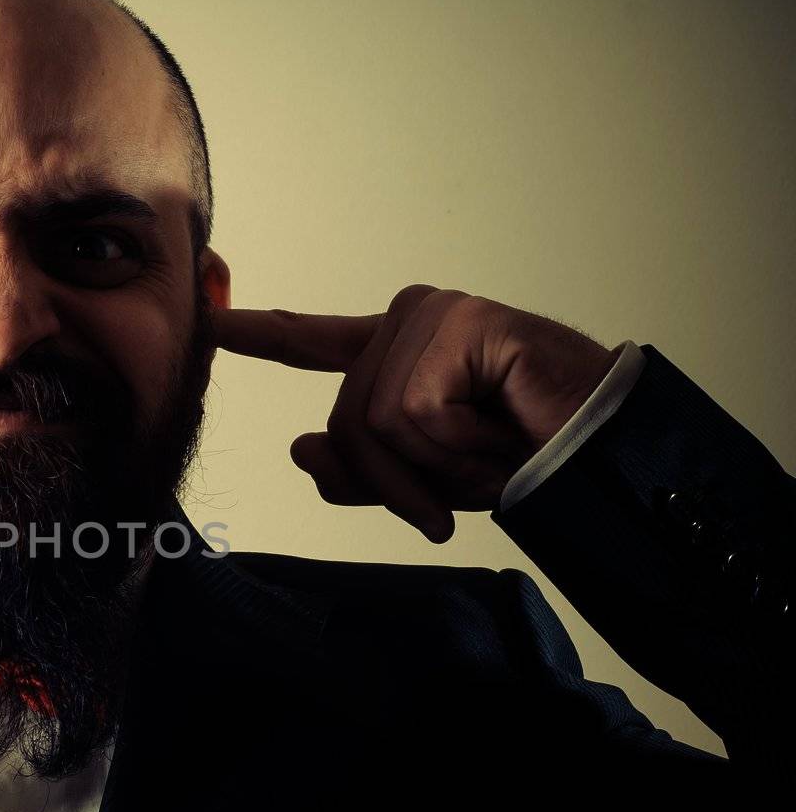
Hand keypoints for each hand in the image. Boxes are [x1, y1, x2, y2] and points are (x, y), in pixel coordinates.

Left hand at [211, 283, 621, 542]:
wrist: (598, 454)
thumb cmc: (519, 457)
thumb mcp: (424, 480)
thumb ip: (359, 471)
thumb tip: (300, 449)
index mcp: (398, 351)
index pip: (315, 343)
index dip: (263, 335)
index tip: (213, 322)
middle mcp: (409, 321)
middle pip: (346, 420)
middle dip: (398, 478)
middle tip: (454, 494)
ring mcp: (431, 317)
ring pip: (376, 422)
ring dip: (435, 466)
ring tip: (489, 453)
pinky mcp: (457, 325)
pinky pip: (413, 414)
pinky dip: (457, 446)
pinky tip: (499, 429)